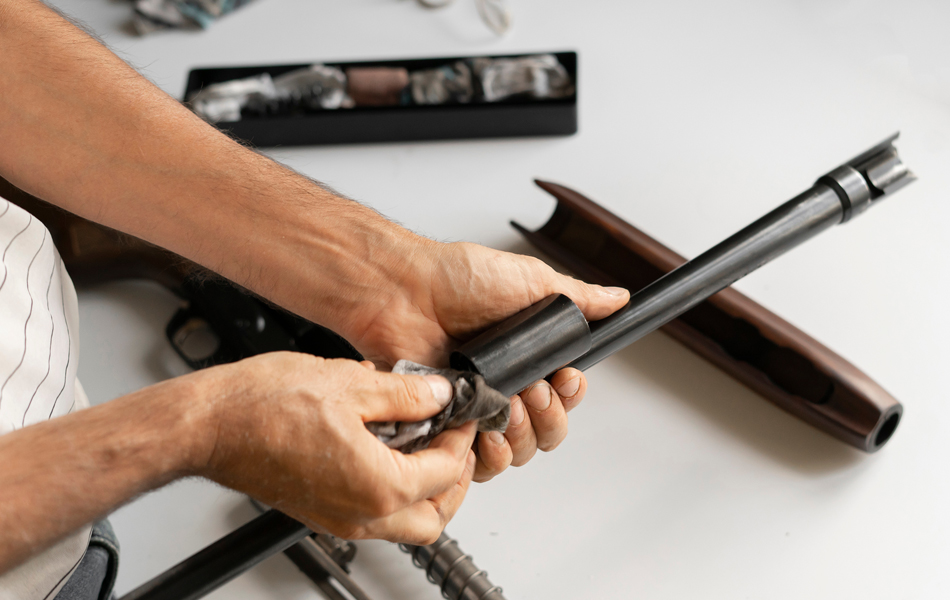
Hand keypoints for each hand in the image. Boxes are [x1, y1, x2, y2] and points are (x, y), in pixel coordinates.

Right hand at [195, 353, 476, 543]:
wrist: (209, 426)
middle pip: (435, 517)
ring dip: (425, 490)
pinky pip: (374, 515)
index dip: (462, 438)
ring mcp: (339, 519)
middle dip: (454, 479)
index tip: (462, 414)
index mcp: (378, 486)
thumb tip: (439, 396)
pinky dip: (392, 489)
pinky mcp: (321, 512)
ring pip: (405, 523)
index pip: (447, 472)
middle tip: (453, 440)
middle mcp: (361, 515)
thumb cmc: (263, 407)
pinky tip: (384, 447)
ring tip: (423, 444)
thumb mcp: (352, 384)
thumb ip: (407, 395)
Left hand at [309, 240, 627, 481]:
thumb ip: (577, 299)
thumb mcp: (530, 281)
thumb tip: (617, 299)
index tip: (566, 378)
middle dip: (549, 417)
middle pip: (548, 432)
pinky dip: (485, 454)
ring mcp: (475, 408)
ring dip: (520, 434)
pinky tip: (482, 429)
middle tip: (531, 389)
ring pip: (518, 451)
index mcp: (526, 358)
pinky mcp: (447, 425)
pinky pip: (475, 463)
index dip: (571, 396)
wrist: (404, 291)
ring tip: (504, 403)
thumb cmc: (457, 280)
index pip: (565, 397)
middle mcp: (504, 386)